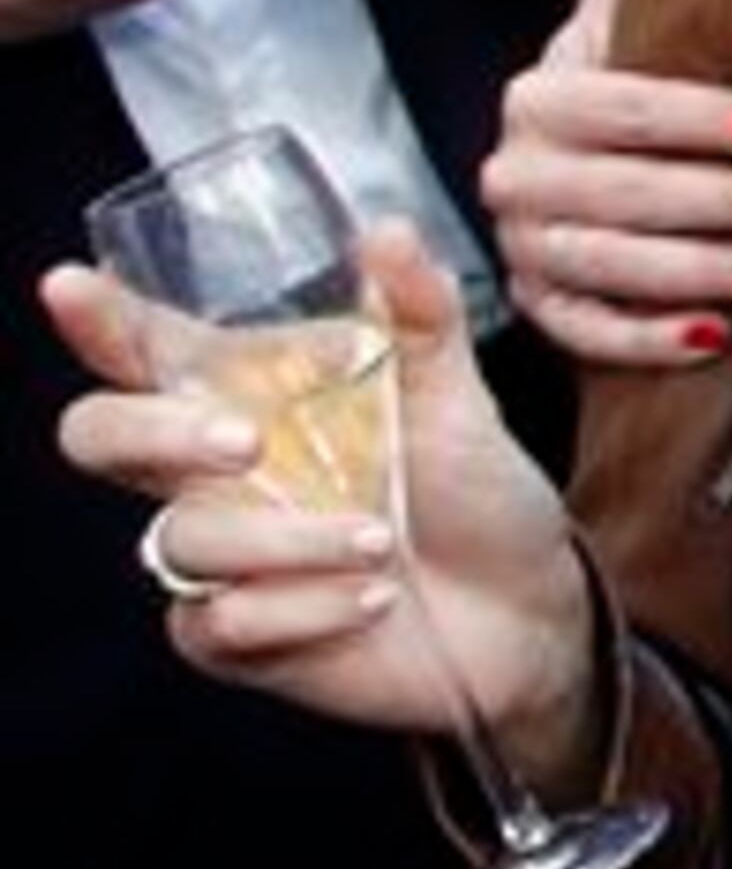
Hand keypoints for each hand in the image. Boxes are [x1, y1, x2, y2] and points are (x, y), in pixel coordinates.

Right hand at [44, 221, 595, 762]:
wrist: (526, 610)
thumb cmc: (477, 494)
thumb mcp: (458, 397)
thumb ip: (418, 316)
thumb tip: (385, 230)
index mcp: (254, 399)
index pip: (149, 352)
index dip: (99, 321)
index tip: (68, 285)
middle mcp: (215, 474)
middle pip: (102, 436)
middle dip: (154, 430)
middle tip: (246, 441)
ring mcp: (218, 559)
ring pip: (183, 538)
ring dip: (292, 538)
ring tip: (382, 539)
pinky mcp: (233, 639)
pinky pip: (219, 621)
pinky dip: (308, 607)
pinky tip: (373, 599)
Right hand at [485, 0, 731, 368]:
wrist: (601, 153)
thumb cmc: (643, 63)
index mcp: (540, 92)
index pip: (614, 104)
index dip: (696, 117)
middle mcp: (513, 170)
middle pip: (608, 192)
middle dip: (706, 199)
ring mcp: (521, 244)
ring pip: (599, 265)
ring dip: (688, 270)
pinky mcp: (539, 307)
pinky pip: (582, 332)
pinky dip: (646, 336)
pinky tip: (714, 332)